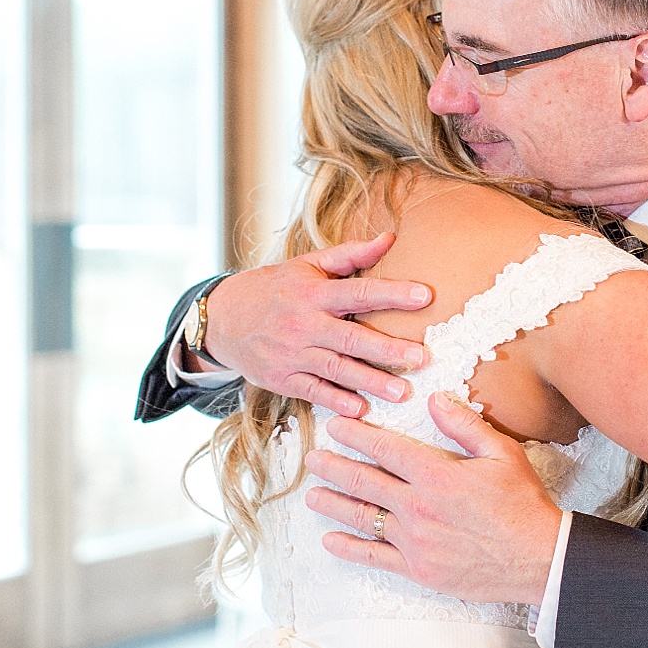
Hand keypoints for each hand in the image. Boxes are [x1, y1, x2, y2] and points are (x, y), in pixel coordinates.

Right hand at [202, 232, 433, 417]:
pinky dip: (336, 401)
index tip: (425, 296)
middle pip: (351, 337)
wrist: (222, 319)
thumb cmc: (275, 288)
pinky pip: (313, 391)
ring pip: (336, 369)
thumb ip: (350, 255)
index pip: (359, 291)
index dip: (392, 293)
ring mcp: (292, 353)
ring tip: (402, 392)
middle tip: (421, 357)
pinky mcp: (282, 378)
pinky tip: (361, 409)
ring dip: (371, 382)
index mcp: (314, 293)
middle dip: (388, 349)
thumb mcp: (307, 265)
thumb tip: (389, 238)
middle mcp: (304, 324)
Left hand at [302, 394, 563, 605]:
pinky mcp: (417, 569)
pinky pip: (374, 557)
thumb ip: (464, 425)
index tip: (335, 425)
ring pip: (362, 517)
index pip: (384, 448)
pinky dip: (349, 547)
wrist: (539, 559)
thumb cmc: (523, 504)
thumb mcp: (502, 454)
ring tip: (312, 494)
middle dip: (333, 466)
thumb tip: (435, 400)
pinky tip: (331, 539)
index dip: (356, 434)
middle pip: (363, 481)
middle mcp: (418, 507)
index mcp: (436, 475)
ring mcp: (414, 541)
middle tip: (312, 458)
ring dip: (333, 503)